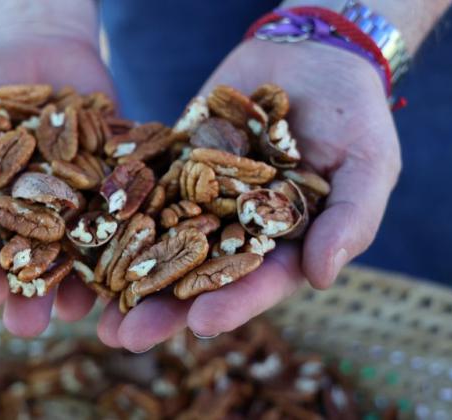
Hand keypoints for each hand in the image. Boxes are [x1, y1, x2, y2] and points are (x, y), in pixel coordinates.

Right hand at [0, 31, 114, 336]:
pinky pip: (118, 214)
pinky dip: (121, 239)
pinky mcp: (112, 183)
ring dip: (73, 287)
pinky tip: (119, 265)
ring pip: (74, 255)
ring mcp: (72, 205)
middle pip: (26, 268)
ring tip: (72, 311)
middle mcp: (28, 221)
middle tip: (23, 323)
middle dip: (24, 298)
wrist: (30, 38)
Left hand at [96, 40, 400, 350]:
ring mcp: (201, 197)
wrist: (312, 54)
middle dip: (162, 308)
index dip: (231, 305)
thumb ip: (351, 220)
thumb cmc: (354, 114)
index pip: (258, 282)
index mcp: (284, 244)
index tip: (200, 325)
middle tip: (125, 337)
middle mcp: (237, 229)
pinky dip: (115, 212)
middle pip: (198, 275)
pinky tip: (85, 235)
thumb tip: (323, 278)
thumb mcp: (367, 164)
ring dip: (127, 275)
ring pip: (160, 241)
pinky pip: (142, 188)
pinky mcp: (174, 164)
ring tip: (94, 311)